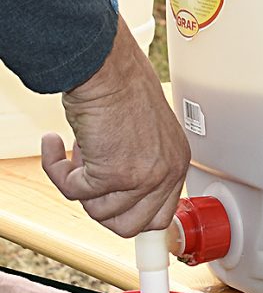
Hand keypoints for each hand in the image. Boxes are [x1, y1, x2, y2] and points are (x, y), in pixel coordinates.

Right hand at [43, 20, 189, 236]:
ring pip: (99, 213)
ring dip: (78, 186)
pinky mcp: (112, 174)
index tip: (109, 204)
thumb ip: (138, 164)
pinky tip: (55, 144)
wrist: (105, 66)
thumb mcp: (144, 132)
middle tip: (86, 179)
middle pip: (131, 225)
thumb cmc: (120, 86)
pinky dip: (56, 169)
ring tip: (73, 154)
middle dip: (101, 207)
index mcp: (176, 162)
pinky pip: (74, 192)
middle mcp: (166, 172)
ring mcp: (141, 177)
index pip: (160, 215)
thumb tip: (114, 193)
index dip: (129, 214)